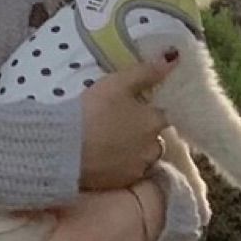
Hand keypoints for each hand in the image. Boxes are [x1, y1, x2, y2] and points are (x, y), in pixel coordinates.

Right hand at [79, 52, 178, 190]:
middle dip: (144, 135)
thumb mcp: (118, 83)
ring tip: (114, 146)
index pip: (163, 115)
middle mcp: (152, 147)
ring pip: (144, 159)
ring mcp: (138, 168)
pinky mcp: (122, 184)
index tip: (134, 109)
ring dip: (136, 153)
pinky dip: (122, 167)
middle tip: (121, 128)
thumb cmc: (93, 111)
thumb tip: (174, 57)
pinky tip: (106, 160)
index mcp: (154, 121)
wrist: (65, 149)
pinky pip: (129, 174)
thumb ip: (147, 71)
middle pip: (156, 140)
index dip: (149, 112)